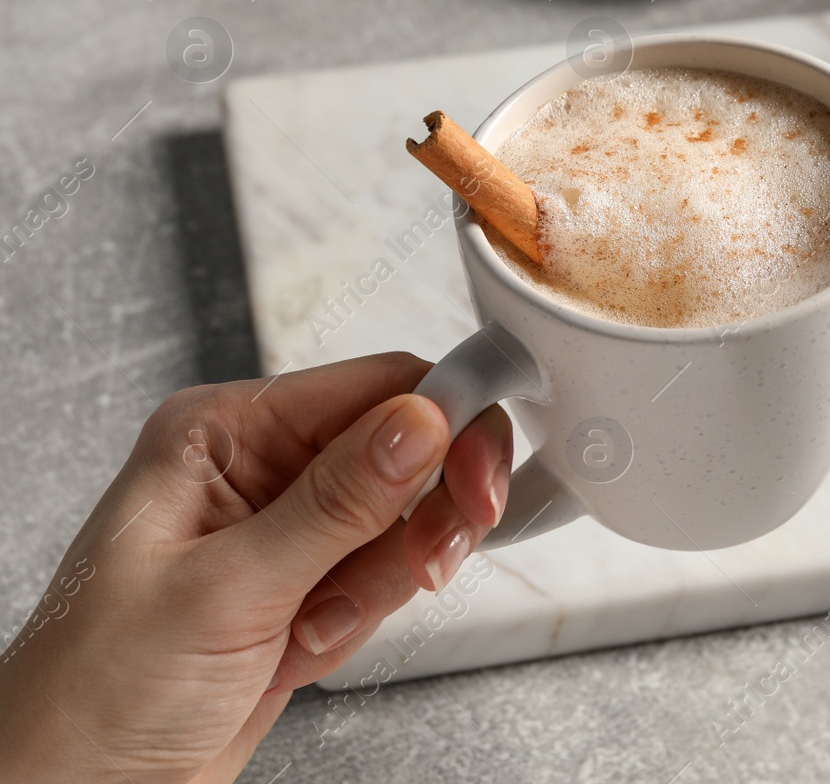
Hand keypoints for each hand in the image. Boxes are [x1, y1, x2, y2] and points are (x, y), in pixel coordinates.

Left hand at [0, 352, 513, 783]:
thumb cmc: (96, 695)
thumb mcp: (227, 590)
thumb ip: (337, 502)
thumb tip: (423, 419)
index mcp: (223, 433)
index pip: (374, 388)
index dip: (444, 422)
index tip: (478, 479)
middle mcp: (260, 468)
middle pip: (408, 450)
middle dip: (424, 513)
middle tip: (431, 559)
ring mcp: (287, 530)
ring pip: (406, 521)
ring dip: (380, 583)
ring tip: (313, 627)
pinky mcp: (307, 585)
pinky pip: (385, 578)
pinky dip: (363, 620)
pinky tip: (299, 649)